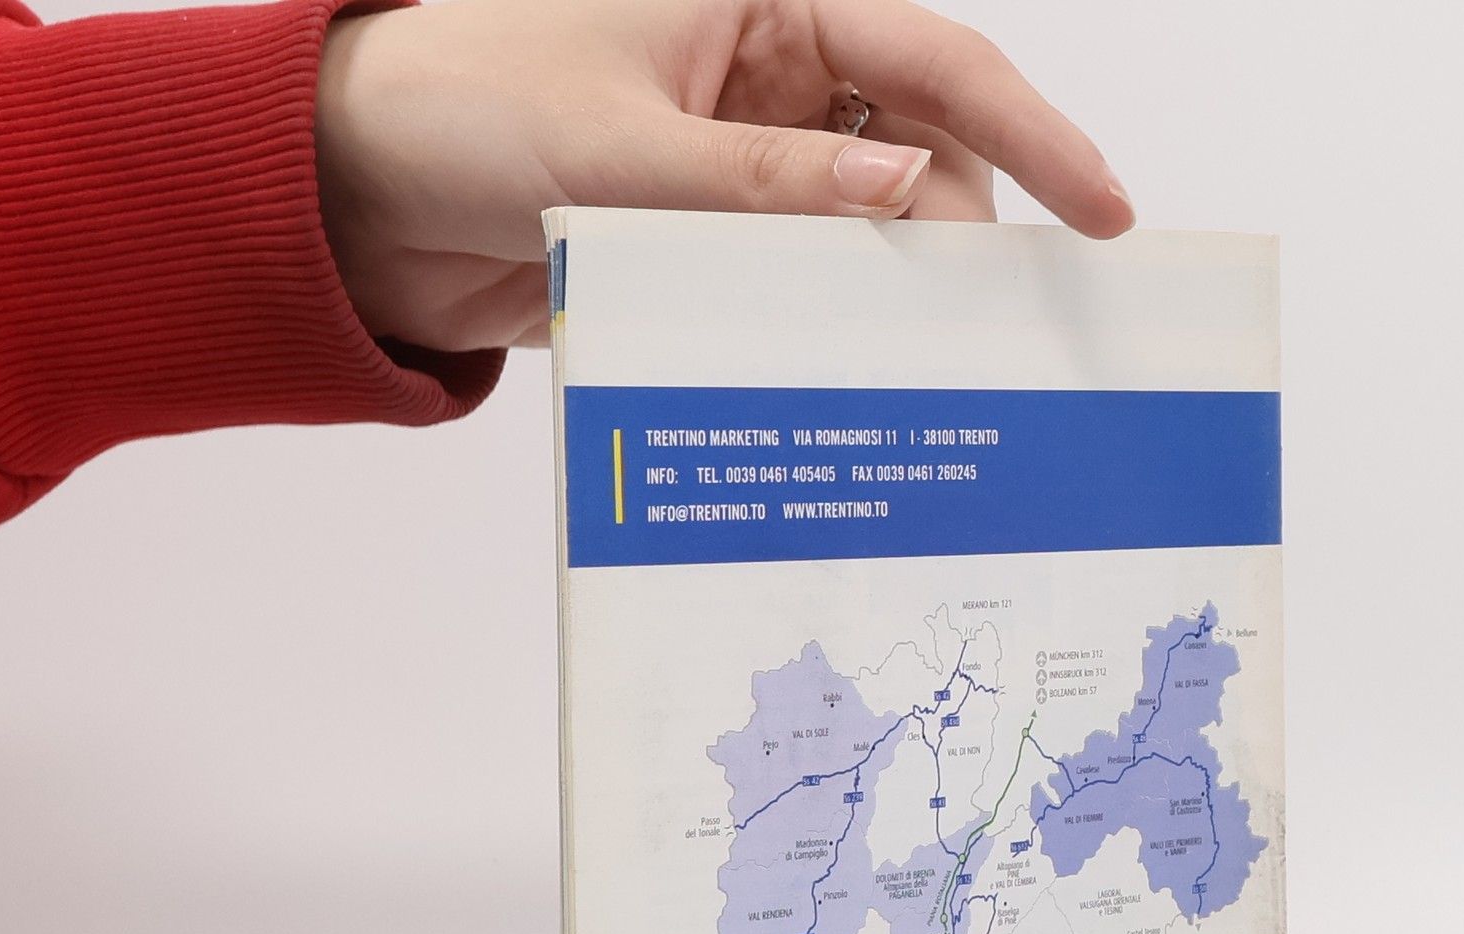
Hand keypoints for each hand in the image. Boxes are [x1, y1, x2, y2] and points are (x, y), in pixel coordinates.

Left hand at [314, 0, 1134, 352]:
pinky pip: (806, 275)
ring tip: (913, 359)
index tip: (1103, 210)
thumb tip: (911, 194)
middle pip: (925, 148)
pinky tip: (846, 367)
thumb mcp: (620, 146)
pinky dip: (832, 319)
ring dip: (894, 287)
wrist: (359, 200)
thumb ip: (765, 181)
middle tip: (977, 326)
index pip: (932, 58)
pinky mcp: (717, 233)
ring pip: (874, 224)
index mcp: (762, 0)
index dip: (1031, 132)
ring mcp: (748, 157)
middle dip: (960, 232)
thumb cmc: (463, 114)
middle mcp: (771, 72)